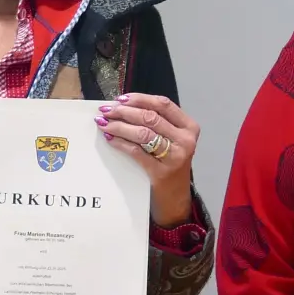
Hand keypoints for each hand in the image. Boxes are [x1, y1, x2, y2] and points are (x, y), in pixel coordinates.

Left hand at [97, 92, 200, 224]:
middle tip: (106, 110)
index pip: (163, 105)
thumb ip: (158, 123)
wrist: (176, 196)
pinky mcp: (160, 171)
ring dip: (119, 126)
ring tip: (104, 123)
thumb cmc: (171, 163)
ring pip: (142, 133)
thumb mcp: (173, 140)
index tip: (121, 98)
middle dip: (124, 111)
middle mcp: (185, 140)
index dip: (140, 99)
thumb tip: (124, 106)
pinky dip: (120, 143)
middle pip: (150, 117)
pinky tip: (110, 139)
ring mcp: (174, 156)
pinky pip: (135, 152)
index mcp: (189, 127)